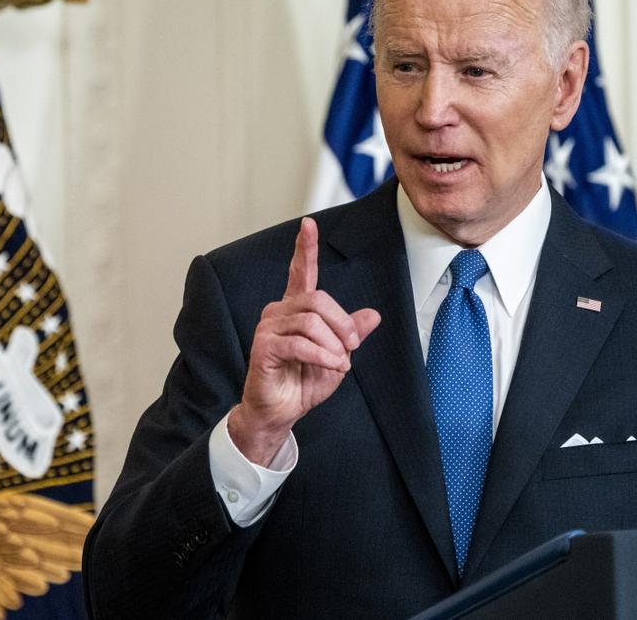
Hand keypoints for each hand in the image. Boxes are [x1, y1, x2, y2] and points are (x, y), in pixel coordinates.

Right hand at [229, 217, 380, 465]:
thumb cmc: (303, 382)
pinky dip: (322, 356)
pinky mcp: (264, 347)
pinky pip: (300, 343)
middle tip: (351, 348)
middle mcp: (279, 312)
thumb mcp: (337, 356)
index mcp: (296, 310)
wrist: (281, 411)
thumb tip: (372, 315)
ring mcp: (268, 328)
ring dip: (333, 345)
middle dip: (342, 324)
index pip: (300, 272)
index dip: (305, 248)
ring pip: (311, 321)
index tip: (308, 224)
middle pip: (317, 299)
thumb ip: (351, 334)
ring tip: (339, 362)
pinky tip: (333, 366)